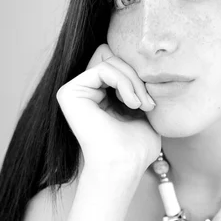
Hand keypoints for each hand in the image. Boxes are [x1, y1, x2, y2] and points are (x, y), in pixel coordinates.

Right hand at [56, 44, 160, 170]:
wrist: (125, 164)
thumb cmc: (138, 146)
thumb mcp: (144, 107)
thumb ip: (140, 85)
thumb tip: (148, 64)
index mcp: (100, 94)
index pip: (119, 62)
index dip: (138, 73)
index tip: (151, 100)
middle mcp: (85, 91)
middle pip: (114, 56)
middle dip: (137, 76)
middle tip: (149, 103)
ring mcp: (75, 91)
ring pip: (110, 61)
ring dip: (134, 82)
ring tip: (142, 106)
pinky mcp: (69, 92)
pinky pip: (103, 68)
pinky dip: (124, 82)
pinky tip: (132, 104)